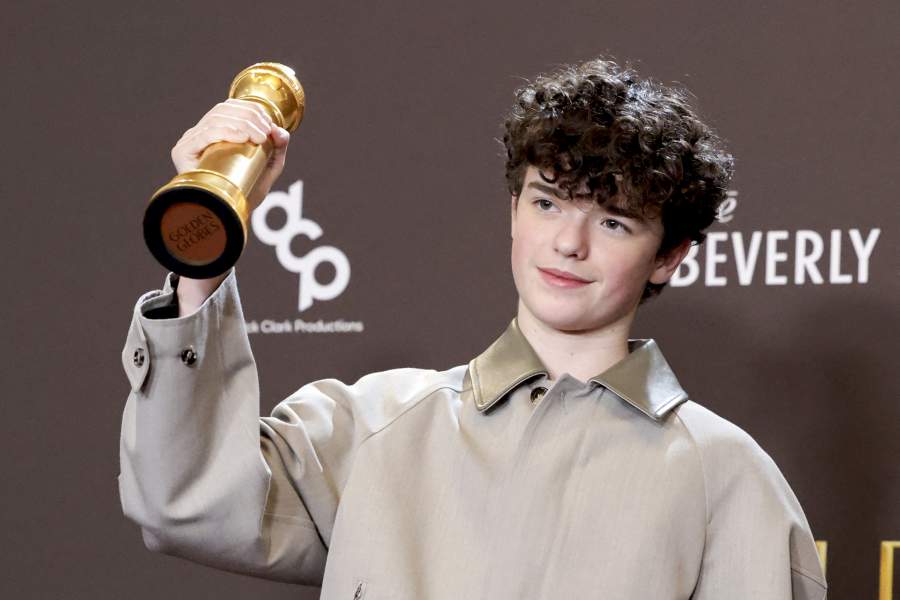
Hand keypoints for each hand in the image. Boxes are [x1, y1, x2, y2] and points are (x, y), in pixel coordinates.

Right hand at [170, 98, 290, 209]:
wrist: (228, 216)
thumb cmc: (245, 192)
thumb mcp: (267, 168)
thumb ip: (277, 149)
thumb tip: (281, 131)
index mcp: (214, 131)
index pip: (229, 107)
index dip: (251, 109)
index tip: (269, 124)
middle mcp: (199, 133)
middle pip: (223, 110)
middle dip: (249, 117)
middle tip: (266, 133)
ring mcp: (189, 141)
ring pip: (215, 119)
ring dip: (241, 123)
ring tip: (259, 137)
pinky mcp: (183, 152)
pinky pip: (204, 134)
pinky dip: (225, 131)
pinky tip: (242, 137)